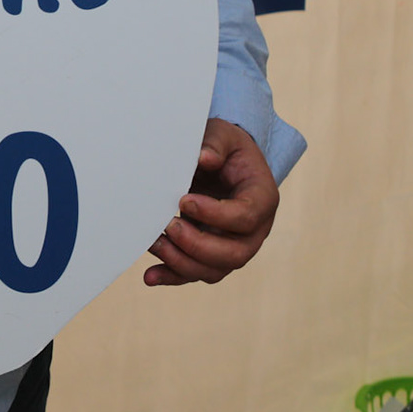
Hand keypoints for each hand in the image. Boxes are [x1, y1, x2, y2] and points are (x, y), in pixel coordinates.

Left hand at [144, 117, 278, 285]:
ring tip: (154, 243)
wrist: (225, 163)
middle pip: (234, 254)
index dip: (215, 214)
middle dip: (197, 245)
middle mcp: (254, 230)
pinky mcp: (213, 256)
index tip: (184, 201)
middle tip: (168, 226)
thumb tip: (203, 158)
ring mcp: (234, 246)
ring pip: (214, 270)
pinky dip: (172, 276)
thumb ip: (215, 143)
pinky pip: (196, 274)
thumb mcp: (224, 135)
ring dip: (181, 262)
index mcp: (262, 198)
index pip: (246, 217)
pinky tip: (150, 275)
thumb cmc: (226, 149)